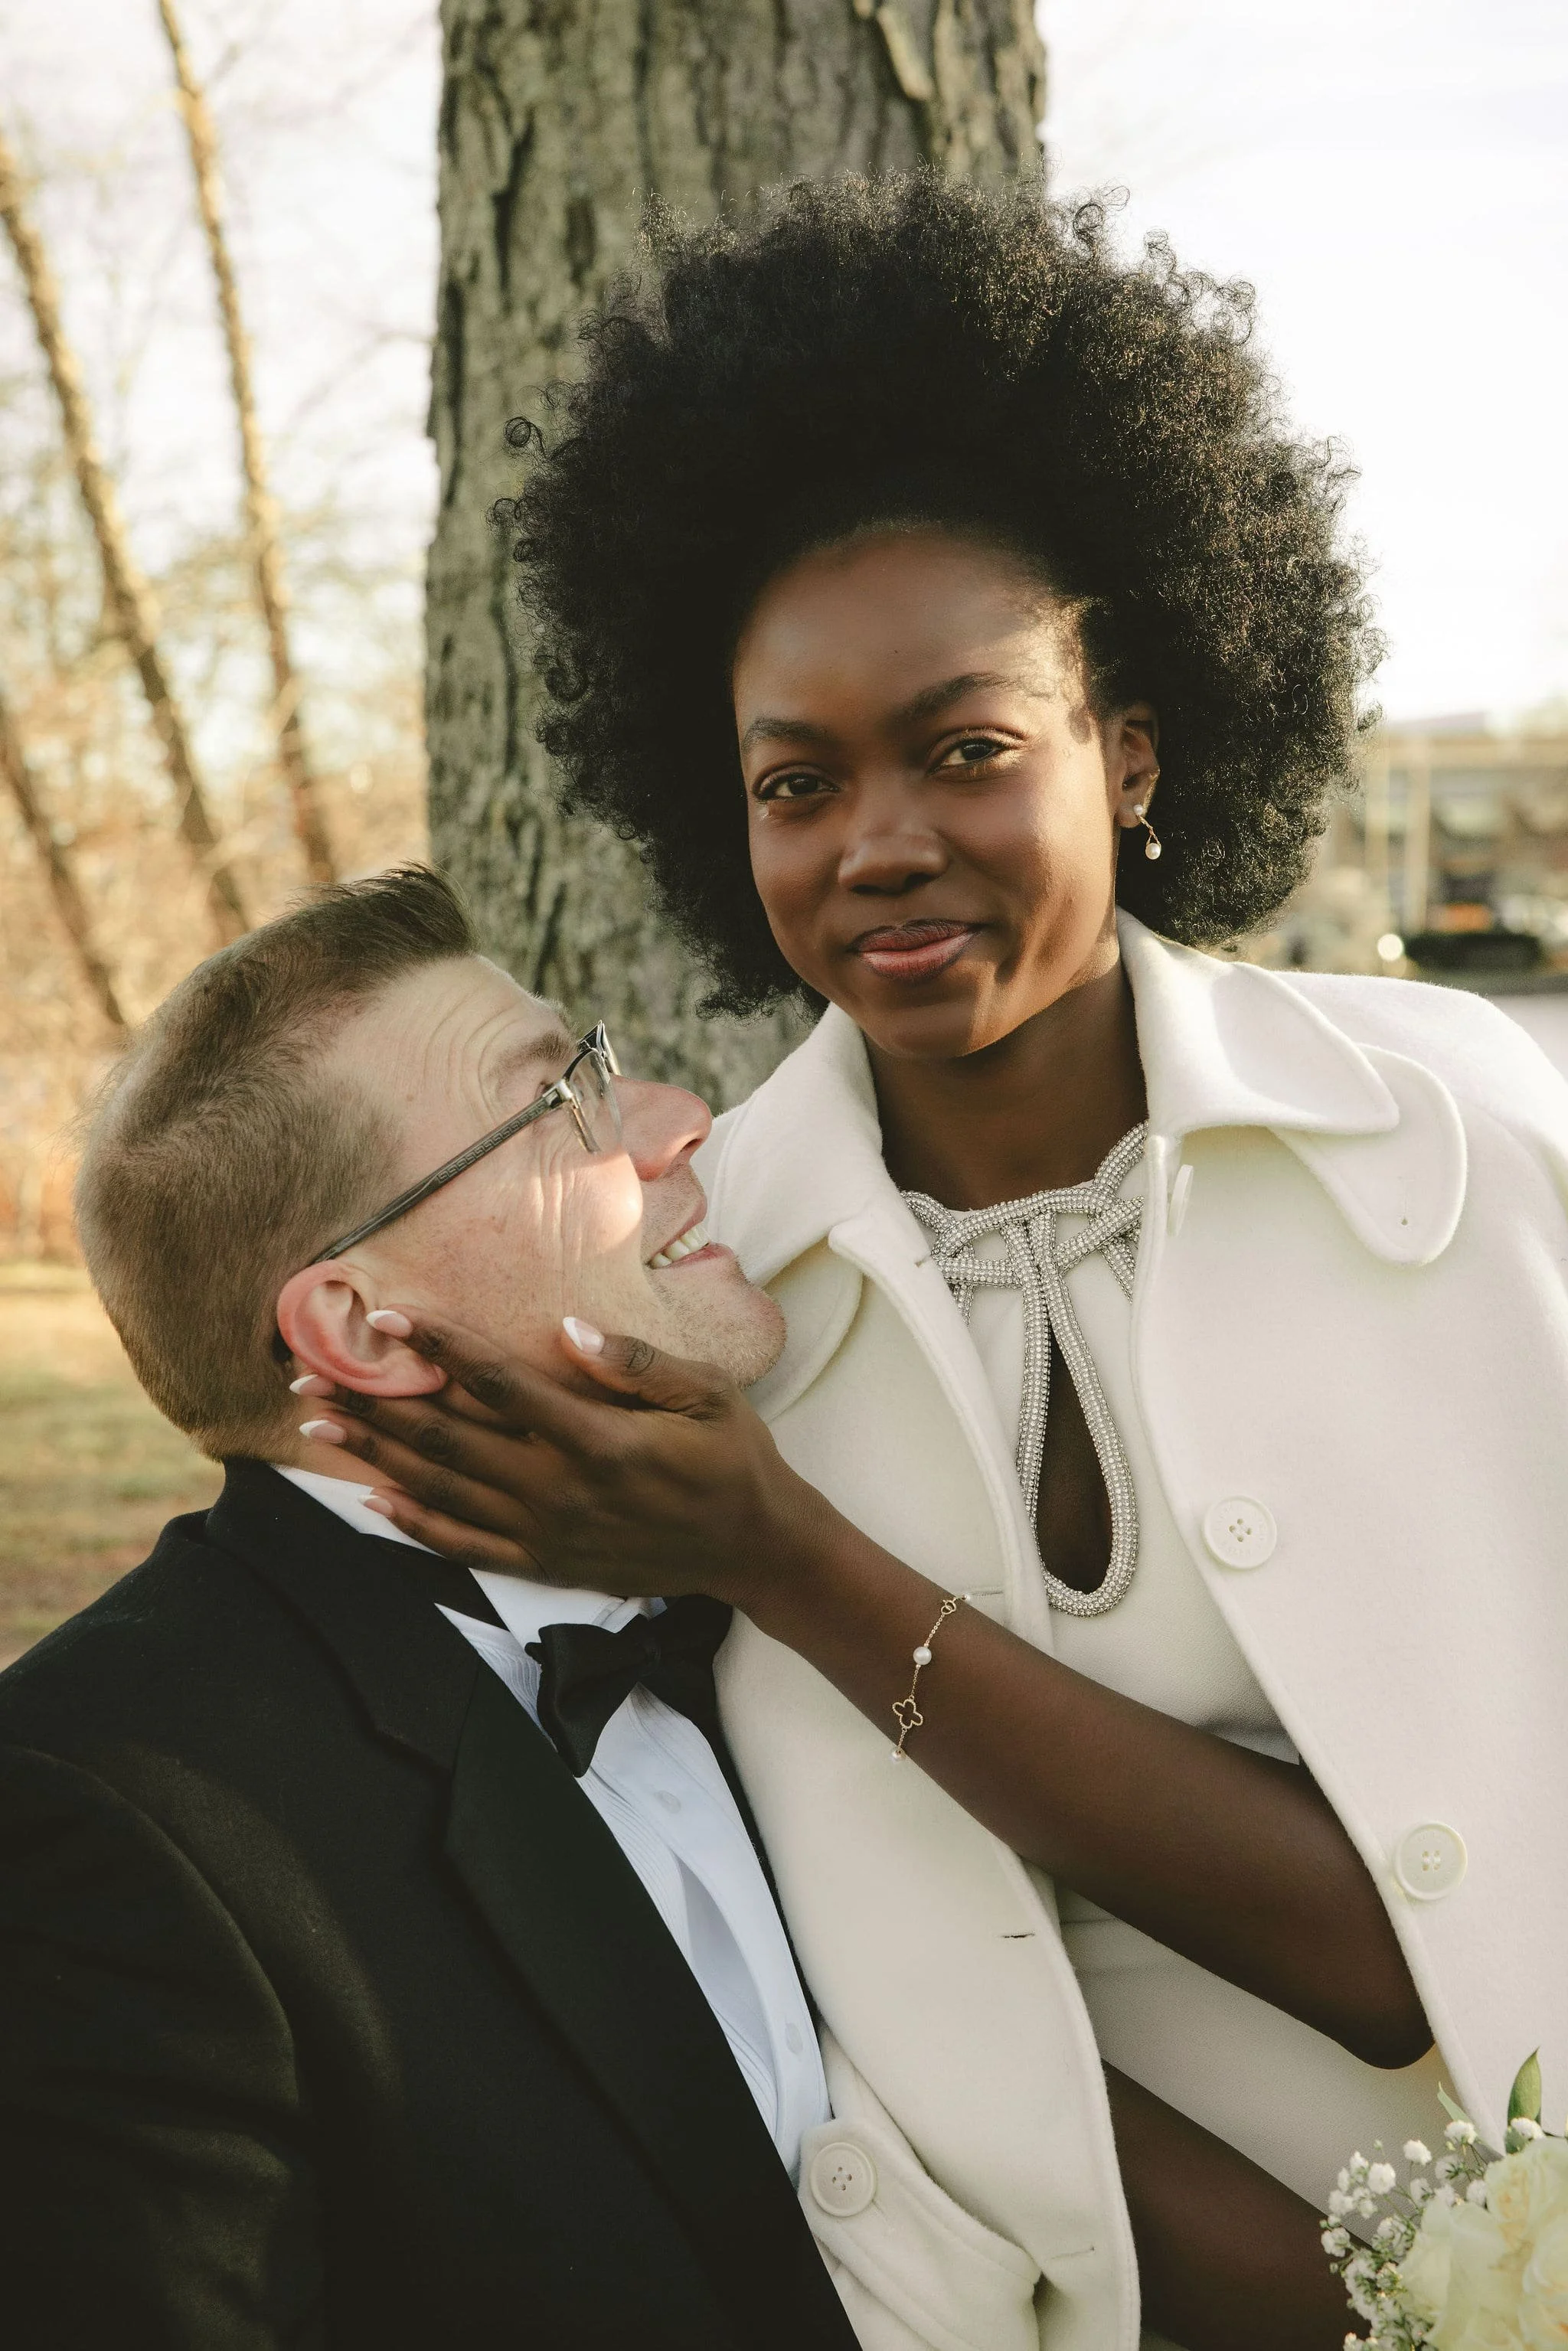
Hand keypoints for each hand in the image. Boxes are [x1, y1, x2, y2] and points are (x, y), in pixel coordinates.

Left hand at [292, 1313, 828, 1606]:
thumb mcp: (708, 1394)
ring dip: (374, 1457)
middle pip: (446, 1438)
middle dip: (373, 1403)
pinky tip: (370, 1500)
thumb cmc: (733, 1457)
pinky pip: (465, 1545)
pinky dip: (413, 1524)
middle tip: (307, 1373)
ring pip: (441, 1489)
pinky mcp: (546, 1563)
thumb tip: (567, 1327)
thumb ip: (636, 1363)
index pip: (498, 1384)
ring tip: (316, 1426)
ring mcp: (547, 1533)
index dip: (438, 1346)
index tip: (385, 1317)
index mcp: (597, 1440)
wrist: (754, 1546)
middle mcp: (560, 1490)